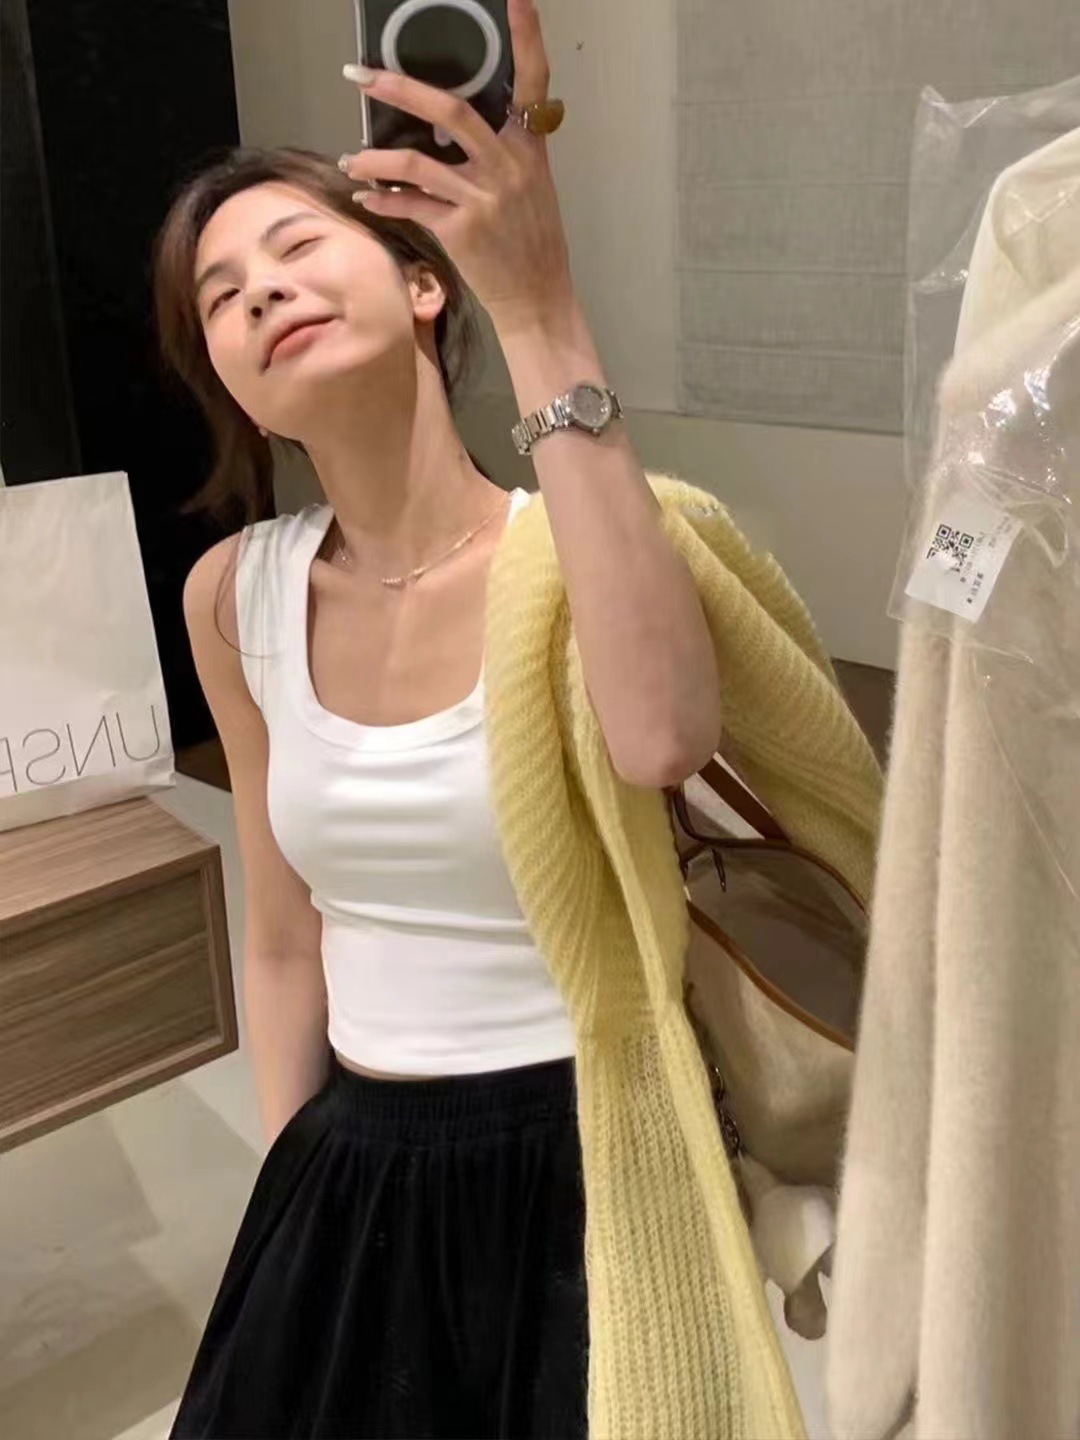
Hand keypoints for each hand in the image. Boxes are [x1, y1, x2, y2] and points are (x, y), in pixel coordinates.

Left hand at [340, 0, 573, 335]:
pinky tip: (366, 198)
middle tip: (362, 75)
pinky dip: (383, 201)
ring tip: (350, 159)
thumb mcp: (531, 188)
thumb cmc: (531, 244)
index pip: (534, 82)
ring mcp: (483, 198)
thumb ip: (500, 154)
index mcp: (529, 149)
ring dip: (374, 159)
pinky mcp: (461, 230)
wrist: (538, 298)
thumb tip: (449, 132)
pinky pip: (412, 205)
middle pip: (451, 111)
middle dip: (399, 89)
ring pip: (416, 163)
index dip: (527, 37)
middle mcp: (508, 167)